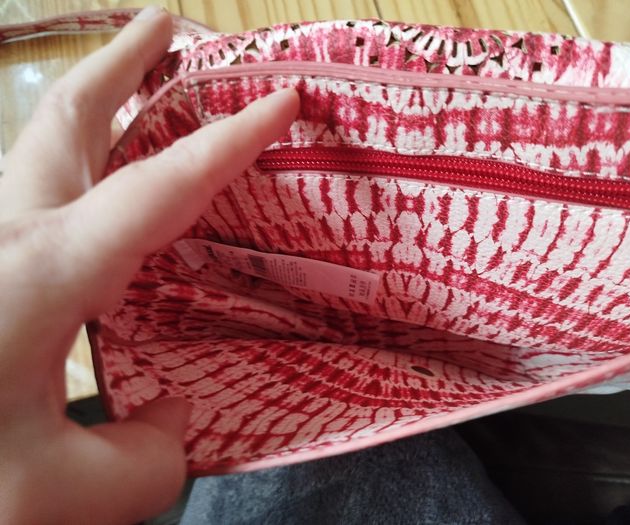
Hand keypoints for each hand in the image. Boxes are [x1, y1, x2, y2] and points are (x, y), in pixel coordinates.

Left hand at [0, 7, 298, 523]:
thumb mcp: (59, 496)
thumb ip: (146, 461)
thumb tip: (170, 415)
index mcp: (41, 272)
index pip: (160, 187)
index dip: (231, 140)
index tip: (281, 98)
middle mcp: (4, 237)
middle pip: (66, 120)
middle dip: (123, 61)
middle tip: (167, 22)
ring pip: (39, 154)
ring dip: (93, 113)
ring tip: (137, 94)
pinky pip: (29, 205)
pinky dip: (71, 181)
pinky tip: (93, 210)